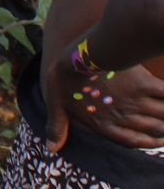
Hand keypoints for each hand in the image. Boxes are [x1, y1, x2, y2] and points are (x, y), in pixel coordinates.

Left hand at [46, 43, 163, 150]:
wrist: (81, 55)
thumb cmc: (65, 78)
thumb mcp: (55, 102)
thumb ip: (57, 126)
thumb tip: (51, 148)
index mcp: (103, 123)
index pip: (131, 140)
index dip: (147, 143)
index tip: (158, 142)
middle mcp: (123, 116)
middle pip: (152, 128)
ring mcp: (135, 100)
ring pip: (163, 114)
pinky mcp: (144, 84)